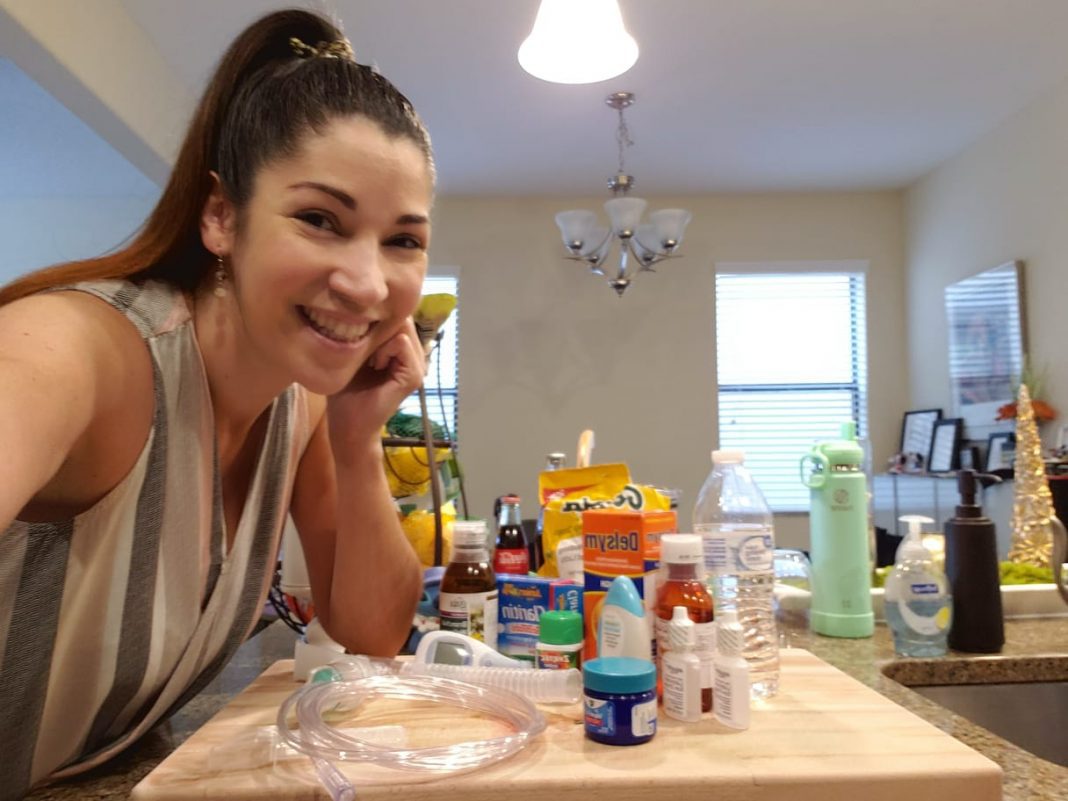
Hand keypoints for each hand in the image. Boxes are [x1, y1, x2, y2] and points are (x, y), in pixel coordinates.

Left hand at [326, 318, 424, 451]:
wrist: (348, 424)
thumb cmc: (345, 389)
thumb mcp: (354, 351)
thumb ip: (366, 329)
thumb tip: (366, 301)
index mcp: (404, 348)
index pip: (399, 312)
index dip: (378, 315)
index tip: (358, 336)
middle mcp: (416, 354)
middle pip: (402, 316)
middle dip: (379, 326)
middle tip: (363, 350)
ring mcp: (419, 365)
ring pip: (402, 327)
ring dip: (380, 339)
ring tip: (369, 360)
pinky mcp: (414, 376)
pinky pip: (402, 344)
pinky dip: (384, 350)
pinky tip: (374, 366)